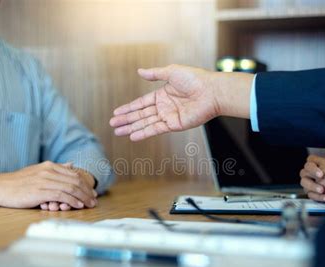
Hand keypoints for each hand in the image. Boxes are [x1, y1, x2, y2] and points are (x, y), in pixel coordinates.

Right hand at [39, 165, 96, 210]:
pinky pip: (61, 195)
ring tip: (90, 204)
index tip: (92, 192)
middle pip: (75, 181)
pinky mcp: (39, 192)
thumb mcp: (37, 172)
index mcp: (49, 166)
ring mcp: (44, 181)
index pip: (74, 174)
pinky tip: (79, 205)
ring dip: (83, 197)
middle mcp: (48, 171)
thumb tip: (72, 164)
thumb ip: (55, 169)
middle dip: (87, 191)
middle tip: (94, 200)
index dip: (86, 184)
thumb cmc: (19, 182)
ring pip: (71, 188)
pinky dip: (72, 201)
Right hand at [109, 64, 252, 140]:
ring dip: (131, 128)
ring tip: (118, 132)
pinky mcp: (174, 125)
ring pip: (145, 123)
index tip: (116, 112)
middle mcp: (164, 107)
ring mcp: (168, 116)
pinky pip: (156, 129)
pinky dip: (144, 133)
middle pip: (140, 115)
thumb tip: (139, 71)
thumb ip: (154, 74)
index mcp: (162, 95)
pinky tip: (133, 136)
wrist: (212, 91)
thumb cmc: (195, 79)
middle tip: (112, 124)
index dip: (128, 108)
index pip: (141, 103)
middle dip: (126, 120)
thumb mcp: (171, 72)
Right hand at [300, 153, 324, 201]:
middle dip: (312, 175)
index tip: (321, 173)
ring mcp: (310, 183)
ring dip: (313, 187)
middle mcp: (311, 173)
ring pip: (304, 184)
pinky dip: (319, 197)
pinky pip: (311, 195)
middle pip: (303, 172)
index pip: (309, 162)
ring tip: (323, 190)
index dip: (313, 167)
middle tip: (321, 180)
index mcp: (316, 164)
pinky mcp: (313, 193)